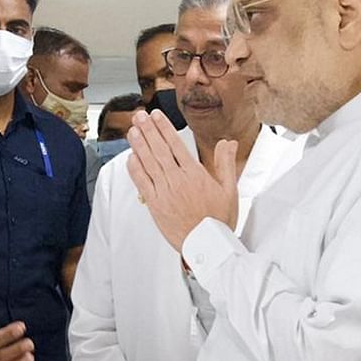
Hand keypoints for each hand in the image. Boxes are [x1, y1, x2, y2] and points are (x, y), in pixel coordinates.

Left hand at [126, 110, 238, 250]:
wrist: (207, 245)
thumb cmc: (219, 220)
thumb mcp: (230, 189)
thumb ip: (226, 163)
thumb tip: (228, 142)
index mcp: (195, 173)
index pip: (176, 144)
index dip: (164, 128)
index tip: (156, 116)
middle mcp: (177, 179)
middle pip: (159, 149)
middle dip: (148, 130)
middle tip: (139, 116)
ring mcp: (164, 191)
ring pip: (149, 162)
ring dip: (139, 145)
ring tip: (132, 130)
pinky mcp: (155, 204)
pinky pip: (142, 182)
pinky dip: (135, 169)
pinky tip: (130, 157)